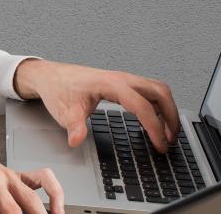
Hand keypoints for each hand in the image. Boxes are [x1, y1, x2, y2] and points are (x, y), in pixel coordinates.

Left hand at [14, 59, 179, 152]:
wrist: (49, 75)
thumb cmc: (58, 89)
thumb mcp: (64, 111)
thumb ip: (73, 126)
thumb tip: (76, 140)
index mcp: (111, 84)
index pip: (142, 106)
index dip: (155, 127)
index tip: (160, 144)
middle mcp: (121, 78)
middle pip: (160, 92)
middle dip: (171, 116)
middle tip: (171, 139)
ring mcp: (123, 79)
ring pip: (157, 90)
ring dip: (167, 110)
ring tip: (168, 133)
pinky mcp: (122, 83)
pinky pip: (149, 92)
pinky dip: (158, 106)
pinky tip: (154, 122)